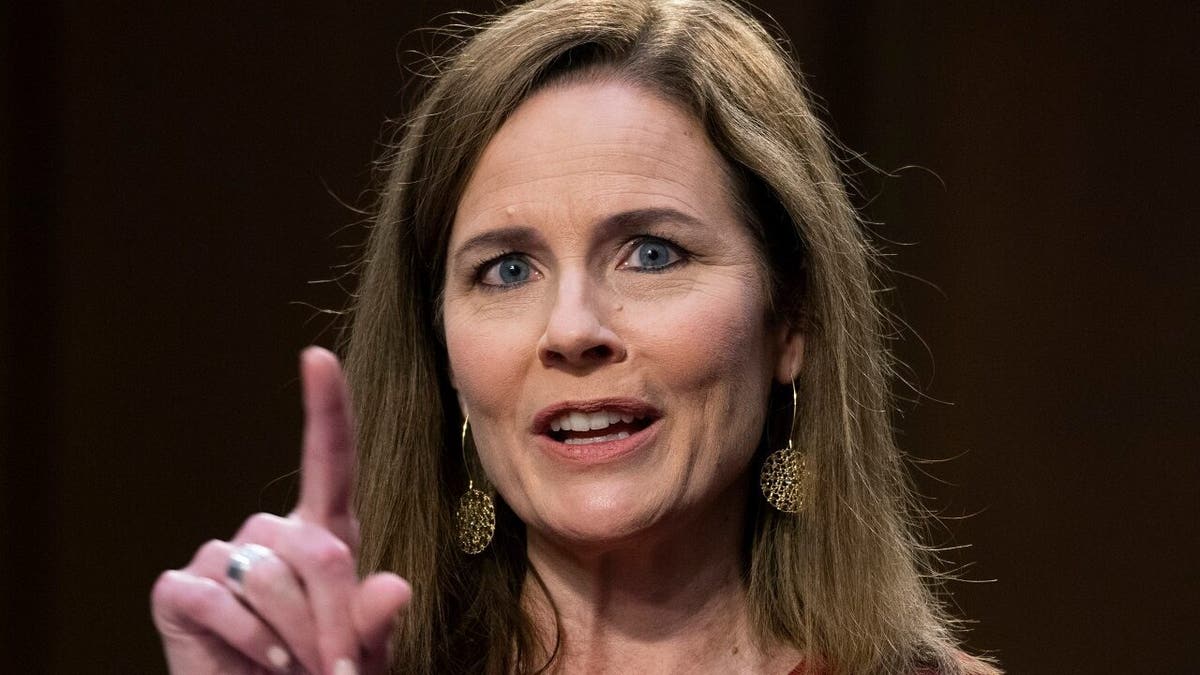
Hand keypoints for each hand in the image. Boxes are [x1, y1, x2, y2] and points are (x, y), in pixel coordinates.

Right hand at [151, 348, 411, 673]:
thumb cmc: (319, 671)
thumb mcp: (360, 650)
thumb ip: (374, 620)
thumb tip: (394, 588)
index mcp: (322, 534)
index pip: (327, 459)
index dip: (325, 407)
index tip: (318, 357)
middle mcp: (270, 535)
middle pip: (317, 551)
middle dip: (335, 619)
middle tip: (338, 669)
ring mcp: (221, 557)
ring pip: (270, 578)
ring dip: (294, 638)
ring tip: (294, 669)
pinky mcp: (179, 589)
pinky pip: (218, 599)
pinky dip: (246, 639)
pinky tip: (257, 663)